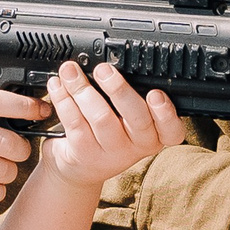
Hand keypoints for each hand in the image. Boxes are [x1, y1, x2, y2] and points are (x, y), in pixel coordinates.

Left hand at [39, 61, 183, 189]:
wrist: (79, 167)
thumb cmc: (107, 135)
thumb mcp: (127, 121)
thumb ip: (129, 98)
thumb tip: (114, 62)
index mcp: (154, 135)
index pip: (171, 130)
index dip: (166, 112)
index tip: (155, 93)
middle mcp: (136, 146)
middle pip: (135, 117)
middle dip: (118, 89)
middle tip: (103, 70)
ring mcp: (110, 152)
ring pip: (100, 117)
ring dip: (83, 88)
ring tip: (71, 71)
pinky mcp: (84, 153)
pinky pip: (74, 122)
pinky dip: (63, 99)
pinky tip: (58, 86)